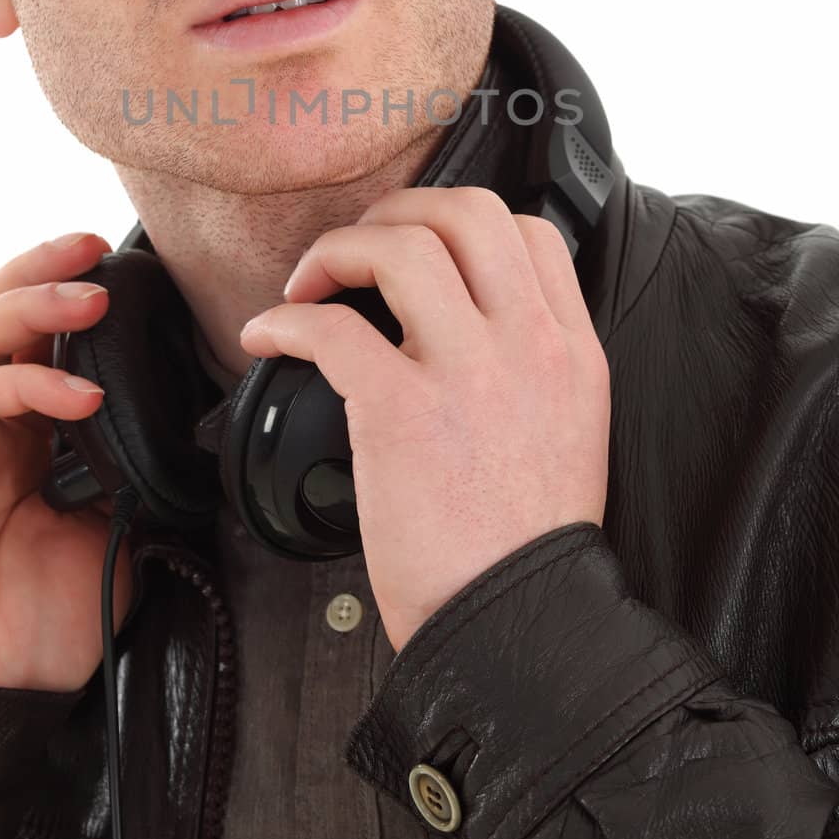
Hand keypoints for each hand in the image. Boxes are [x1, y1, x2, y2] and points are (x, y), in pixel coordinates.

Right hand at [0, 232, 131, 691]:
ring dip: (26, 307)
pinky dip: (20, 385)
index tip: (118, 263)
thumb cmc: (30, 629)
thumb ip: (130, 479)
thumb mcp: (108, 539)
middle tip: (93, 246)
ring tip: (86, 294)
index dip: (63, 295)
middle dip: (38, 272)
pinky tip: (79, 393)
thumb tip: (188, 437)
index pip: (26, 342)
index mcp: (10, 439)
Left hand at [238, 187, 610, 653]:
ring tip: (308, 284)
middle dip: (396, 210)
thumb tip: (468, 321)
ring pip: (400, 248)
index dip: (462, 223)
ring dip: (338, 250)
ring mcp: (468, 374)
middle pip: (465, 213)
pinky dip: (284, 321)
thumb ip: (532, 363)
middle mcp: (528, 347)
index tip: (418, 247)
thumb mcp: (569, 430)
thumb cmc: (523, 546)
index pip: (529, 232)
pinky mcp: (402, 411)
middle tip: (358, 248)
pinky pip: (330, 328)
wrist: (514, 628)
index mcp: (570, 351)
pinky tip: (268, 337)